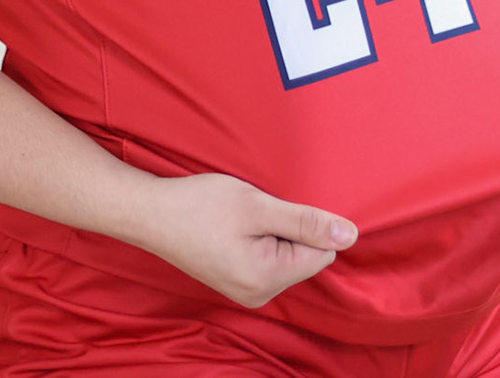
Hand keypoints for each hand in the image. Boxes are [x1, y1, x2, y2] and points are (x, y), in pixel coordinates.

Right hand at [136, 172, 356, 307]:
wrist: (147, 212)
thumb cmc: (198, 204)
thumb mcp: (256, 205)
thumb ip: (305, 221)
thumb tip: (351, 235)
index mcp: (268, 279)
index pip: (321, 253)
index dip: (302, 223)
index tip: (270, 208)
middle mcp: (259, 294)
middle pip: (302, 257)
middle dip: (286, 228)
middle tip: (249, 212)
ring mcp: (245, 291)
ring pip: (284, 256)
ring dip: (269, 232)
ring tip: (236, 219)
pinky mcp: (234, 282)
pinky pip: (265, 260)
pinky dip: (255, 239)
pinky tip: (229, 227)